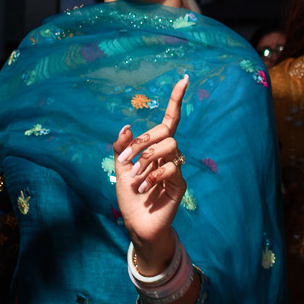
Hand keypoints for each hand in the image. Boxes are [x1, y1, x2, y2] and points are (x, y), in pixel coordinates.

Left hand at [113, 76, 191, 260]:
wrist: (137, 224)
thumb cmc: (129, 197)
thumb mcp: (119, 169)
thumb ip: (121, 148)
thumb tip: (127, 126)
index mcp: (155, 147)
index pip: (170, 119)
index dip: (176, 99)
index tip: (184, 79)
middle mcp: (168, 154)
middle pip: (166, 131)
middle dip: (143, 141)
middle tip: (126, 159)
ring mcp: (176, 168)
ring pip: (170, 146)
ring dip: (147, 158)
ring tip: (135, 176)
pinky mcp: (180, 184)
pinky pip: (172, 168)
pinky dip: (154, 176)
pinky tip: (144, 188)